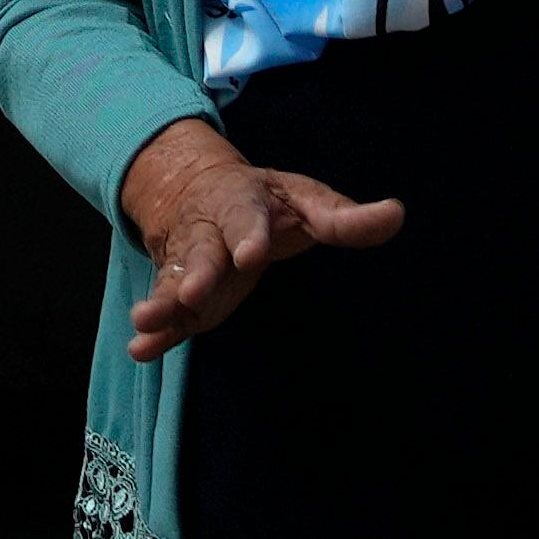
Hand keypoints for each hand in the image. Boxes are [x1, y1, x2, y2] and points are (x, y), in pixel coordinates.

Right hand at [113, 123, 405, 351]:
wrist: (196, 189)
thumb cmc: (267, 201)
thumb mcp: (307, 201)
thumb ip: (346, 217)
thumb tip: (397, 214)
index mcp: (242, 204)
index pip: (245, 219)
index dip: (247, 236)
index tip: (251, 256)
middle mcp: (210, 233)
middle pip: (202, 254)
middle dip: (196, 273)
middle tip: (190, 293)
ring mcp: (191, 265)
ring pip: (174, 283)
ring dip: (160, 302)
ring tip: (144, 320)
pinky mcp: (181, 296)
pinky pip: (168, 313)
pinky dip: (155, 331)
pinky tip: (141, 348)